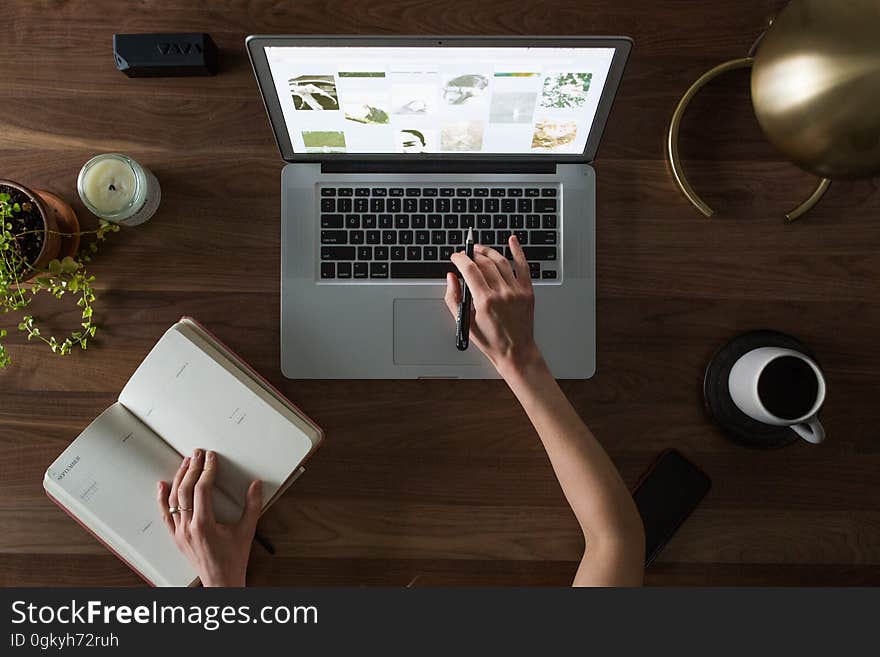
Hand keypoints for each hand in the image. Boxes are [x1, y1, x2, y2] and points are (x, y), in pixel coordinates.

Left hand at [157, 449, 261, 586]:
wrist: (220, 581)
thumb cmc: (232, 560)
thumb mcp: (246, 531)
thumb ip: (252, 506)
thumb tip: (255, 485)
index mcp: (204, 525)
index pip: (202, 489)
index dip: (207, 470)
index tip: (211, 458)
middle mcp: (188, 528)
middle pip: (185, 491)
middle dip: (191, 469)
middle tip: (197, 454)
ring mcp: (179, 533)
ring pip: (173, 500)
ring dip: (179, 478)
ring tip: (185, 463)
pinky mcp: (176, 537)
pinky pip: (165, 515)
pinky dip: (161, 499)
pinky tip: (162, 485)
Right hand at [446, 235, 545, 378]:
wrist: (516, 352)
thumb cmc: (491, 341)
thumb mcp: (464, 322)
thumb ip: (453, 298)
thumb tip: (451, 278)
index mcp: (485, 301)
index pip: (469, 269)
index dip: (460, 259)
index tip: (455, 257)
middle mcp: (502, 293)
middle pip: (484, 263)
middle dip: (472, 255)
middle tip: (465, 254)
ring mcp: (516, 291)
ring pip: (501, 261)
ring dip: (488, 251)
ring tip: (479, 249)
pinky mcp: (527, 291)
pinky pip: (523, 266)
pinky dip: (518, 251)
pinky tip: (512, 241)